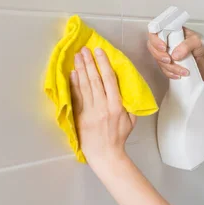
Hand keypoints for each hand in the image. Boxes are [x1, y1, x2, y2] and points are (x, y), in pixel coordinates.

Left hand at [69, 46, 135, 166]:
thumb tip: (124, 88)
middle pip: (95, 80)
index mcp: (116, 106)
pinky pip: (77, 97)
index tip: (99, 51)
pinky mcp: (80, 116)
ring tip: (77, 57)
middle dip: (89, 62)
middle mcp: (102, 107)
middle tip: (84, 50)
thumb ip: (128, 104)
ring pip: (85, 86)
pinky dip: (74, 84)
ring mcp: (90, 112)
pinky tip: (72, 73)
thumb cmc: (118, 137)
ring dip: (80, 69)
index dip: (103, 64)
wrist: (105, 154)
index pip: (109, 80)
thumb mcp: (130, 120)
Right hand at [146, 27, 203, 78]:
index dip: (156, 40)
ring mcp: (165, 53)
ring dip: (169, 67)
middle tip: (169, 60)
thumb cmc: (199, 45)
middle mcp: (165, 41)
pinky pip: (163, 70)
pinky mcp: (167, 63)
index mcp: (169, 31)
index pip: (155, 32)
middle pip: (152, 47)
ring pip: (158, 60)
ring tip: (182, 70)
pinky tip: (178, 75)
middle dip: (160, 56)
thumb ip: (187, 45)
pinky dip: (170, 73)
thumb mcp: (197, 41)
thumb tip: (175, 54)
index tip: (163, 47)